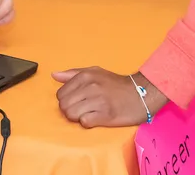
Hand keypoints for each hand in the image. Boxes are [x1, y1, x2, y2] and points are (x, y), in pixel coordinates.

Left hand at [52, 67, 167, 127]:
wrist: (139, 94)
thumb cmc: (116, 84)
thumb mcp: (95, 72)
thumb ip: (73, 74)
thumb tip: (54, 75)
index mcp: (85, 76)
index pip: (60, 94)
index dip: (66, 100)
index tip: (76, 100)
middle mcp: (90, 87)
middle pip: (63, 105)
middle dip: (70, 109)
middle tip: (82, 108)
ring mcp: (97, 101)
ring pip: (71, 114)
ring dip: (77, 117)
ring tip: (88, 113)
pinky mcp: (104, 115)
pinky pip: (84, 122)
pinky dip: (87, 122)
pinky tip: (95, 118)